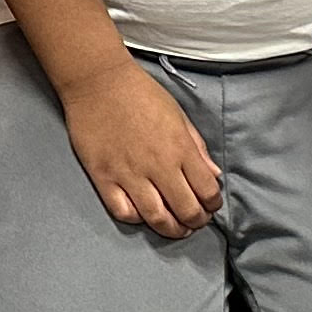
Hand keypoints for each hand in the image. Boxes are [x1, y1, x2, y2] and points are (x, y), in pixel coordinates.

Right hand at [62, 57, 221, 238]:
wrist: (98, 81)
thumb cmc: (140, 93)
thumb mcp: (178, 115)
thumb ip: (197, 148)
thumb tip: (213, 175)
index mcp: (180, 148)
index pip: (207, 191)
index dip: (213, 205)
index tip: (210, 205)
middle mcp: (158, 165)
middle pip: (186, 211)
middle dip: (196, 222)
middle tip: (195, 221)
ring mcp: (129, 174)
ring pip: (157, 218)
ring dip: (171, 229)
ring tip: (174, 228)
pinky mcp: (104, 177)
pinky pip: (123, 212)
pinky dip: (137, 219)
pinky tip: (143, 214)